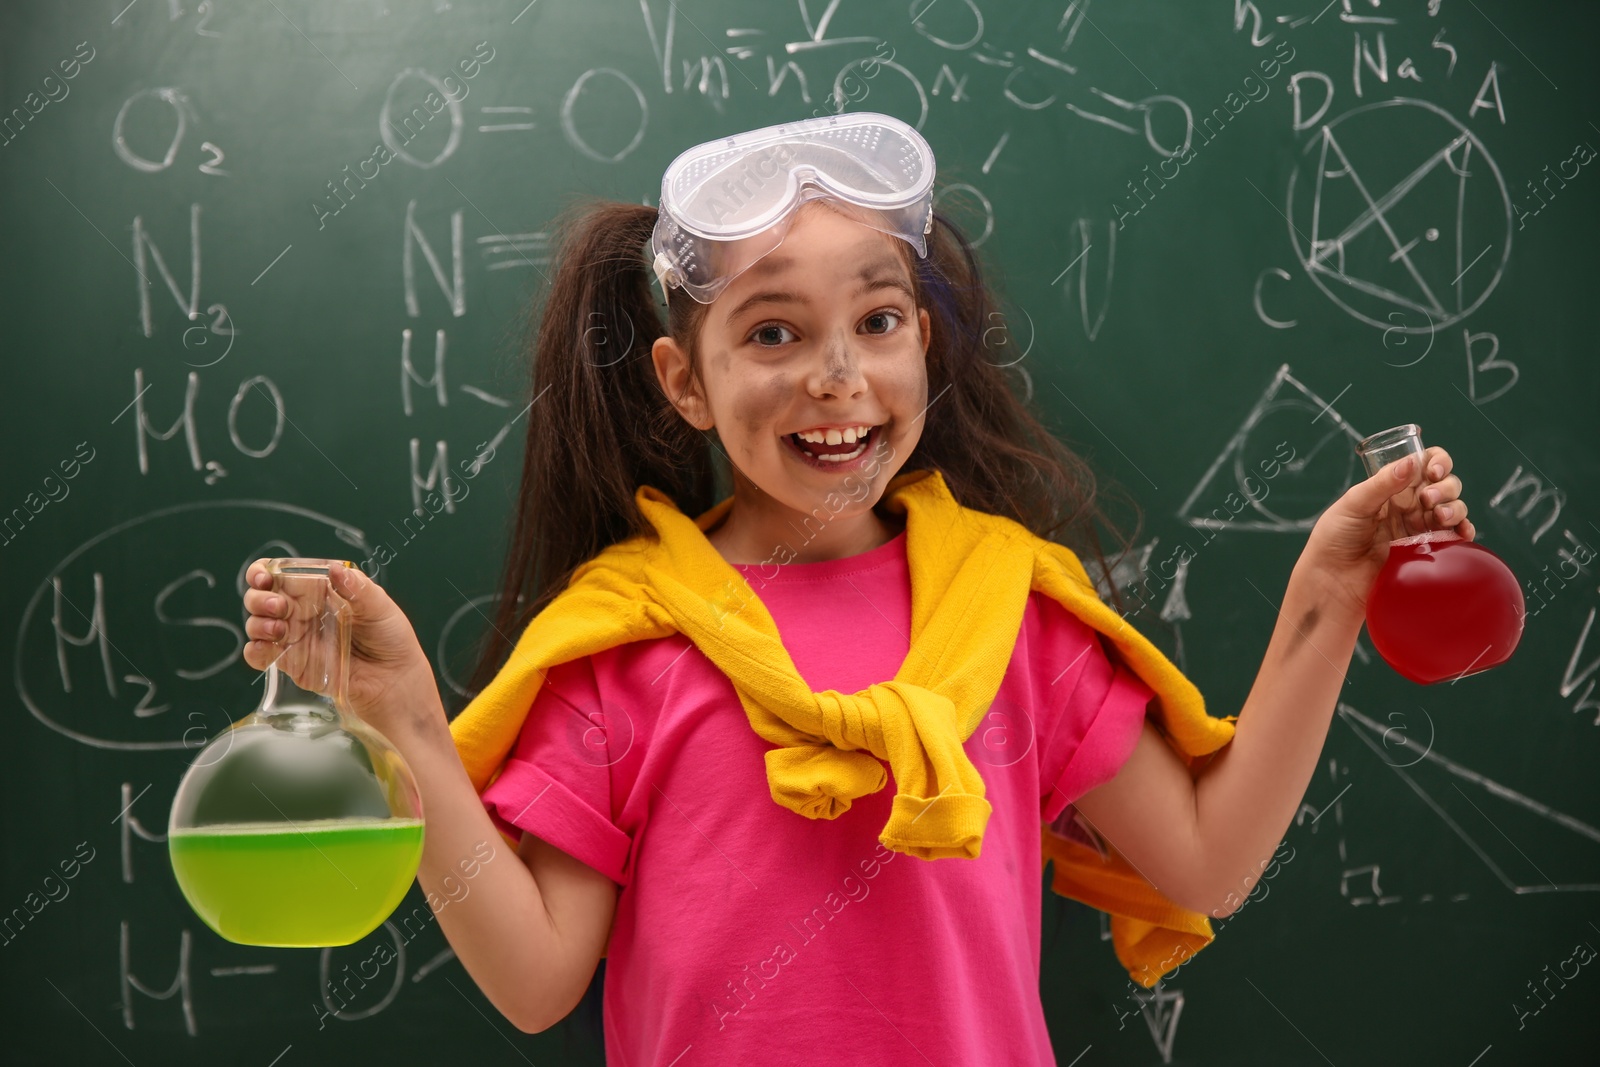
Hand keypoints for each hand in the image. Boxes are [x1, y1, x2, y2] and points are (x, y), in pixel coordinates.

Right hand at [242, 560, 437, 732]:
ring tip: (279, 629)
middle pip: (261, 597)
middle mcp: (302, 612)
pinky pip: (261, 655)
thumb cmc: (391, 639)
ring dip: (257, 623)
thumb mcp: (380, 607)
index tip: (264, 577)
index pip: (281, 574)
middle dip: (259, 598)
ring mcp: (295, 638)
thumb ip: (357, 588)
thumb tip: (335, 569)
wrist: (395, 681)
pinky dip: (255, 650)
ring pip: (257, 624)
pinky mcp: (294, 664)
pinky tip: (267, 647)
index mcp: (320, 591)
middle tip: (279, 606)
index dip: (264, 572)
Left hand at [1298, 446, 1474, 621]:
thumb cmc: (1334, 539)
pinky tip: (1462, 533)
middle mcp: (1409, 506)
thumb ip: (1382, 484)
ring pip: (1453, 509)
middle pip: (1445, 485)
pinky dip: (1464, 531)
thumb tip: (1411, 461)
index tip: (1434, 470)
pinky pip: (1454, 538)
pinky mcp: (1426, 552)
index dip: (1437, 461)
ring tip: (1440, 517)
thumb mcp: (1353, 505)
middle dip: (1446, 487)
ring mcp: (1419, 529)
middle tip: (1428, 499)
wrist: (1332, 582)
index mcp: (1391, 488)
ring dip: (1455, 508)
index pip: (1424, 465)